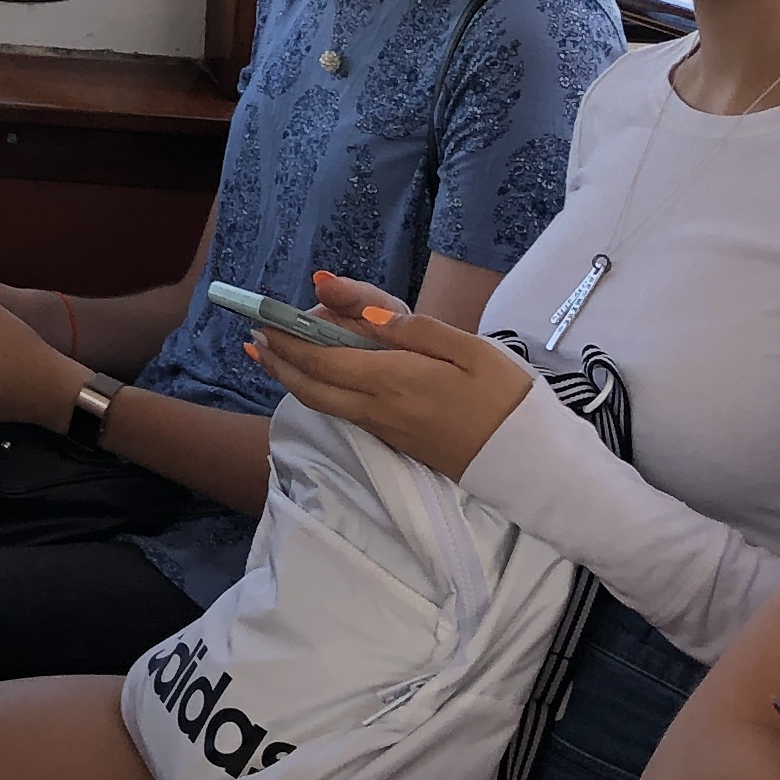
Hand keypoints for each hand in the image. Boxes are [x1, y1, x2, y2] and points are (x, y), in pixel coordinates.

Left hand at [239, 272, 534, 479]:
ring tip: (271, 356)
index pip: (323, 359)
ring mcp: (385, 429)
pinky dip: (318, 392)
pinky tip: (317, 379)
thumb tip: (365, 319)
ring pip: (324, 403)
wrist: (526, 461)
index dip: (289, 339)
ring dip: (292, 379)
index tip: (263, 319)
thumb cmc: (504, 397)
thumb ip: (416, 331)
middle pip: (311, 387)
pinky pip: (343, 412)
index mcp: (394, 380)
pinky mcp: (395, 440)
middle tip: (253, 339)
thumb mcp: (470, 350)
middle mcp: (379, 408)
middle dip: (278, 362)